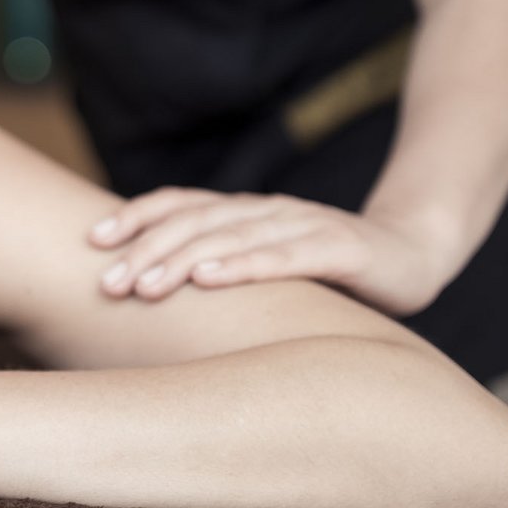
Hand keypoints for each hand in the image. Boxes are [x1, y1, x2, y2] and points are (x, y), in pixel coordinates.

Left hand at [89, 188, 459, 315]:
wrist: (415, 254)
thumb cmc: (330, 273)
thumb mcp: (267, 270)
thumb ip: (221, 273)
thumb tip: (149, 302)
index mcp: (246, 214)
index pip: (182, 205)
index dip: (137, 218)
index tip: (92, 242)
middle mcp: (268, 211)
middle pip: (196, 222)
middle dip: (146, 250)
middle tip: (106, 283)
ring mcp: (304, 225)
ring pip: (232, 236)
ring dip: (182, 259)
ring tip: (143, 286)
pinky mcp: (341, 247)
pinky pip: (286, 255)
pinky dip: (245, 265)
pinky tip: (211, 280)